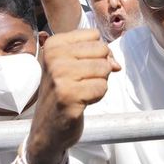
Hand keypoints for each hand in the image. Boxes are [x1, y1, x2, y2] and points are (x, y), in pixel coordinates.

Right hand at [26, 29, 119, 163]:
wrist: (47, 128)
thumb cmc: (64, 92)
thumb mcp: (73, 65)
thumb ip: (97, 55)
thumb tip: (116, 64)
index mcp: (53, 44)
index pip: (94, 35)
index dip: (96, 52)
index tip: (80, 66)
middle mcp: (54, 58)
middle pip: (102, 50)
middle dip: (99, 68)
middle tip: (81, 82)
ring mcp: (60, 77)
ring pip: (104, 68)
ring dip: (99, 83)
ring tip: (81, 92)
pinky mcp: (68, 96)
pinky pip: (102, 87)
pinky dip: (97, 96)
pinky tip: (81, 102)